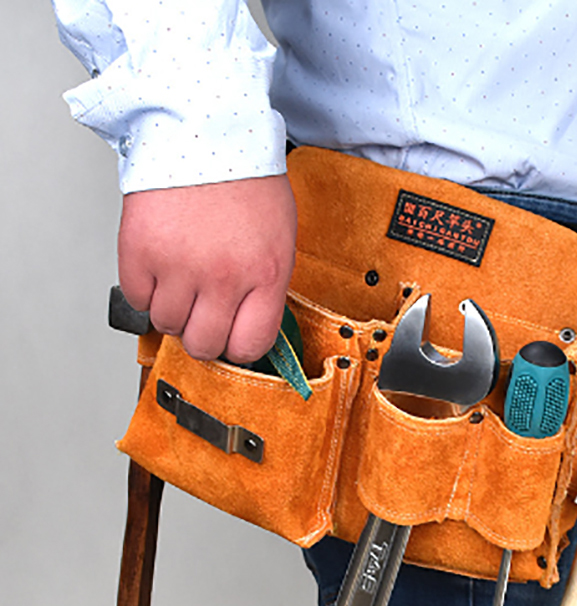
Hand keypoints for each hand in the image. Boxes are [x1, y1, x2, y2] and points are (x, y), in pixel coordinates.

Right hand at [118, 175, 296, 362]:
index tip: (232, 337)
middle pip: (204, 345)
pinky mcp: (140, 251)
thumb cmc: (246, 179)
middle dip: (203, 334)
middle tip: (202, 314)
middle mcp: (223, 276)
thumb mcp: (279, 238)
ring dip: (173, 310)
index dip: (239, 346)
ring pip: (167, 325)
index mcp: (265, 274)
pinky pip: (137, 298)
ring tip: (182, 280)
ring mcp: (179, 266)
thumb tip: (250, 325)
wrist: (204, 128)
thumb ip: (266, 287)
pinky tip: (161, 266)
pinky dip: (146, 289)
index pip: (250, 346)